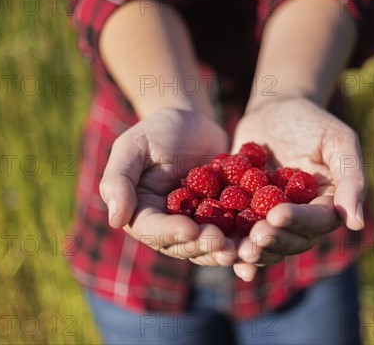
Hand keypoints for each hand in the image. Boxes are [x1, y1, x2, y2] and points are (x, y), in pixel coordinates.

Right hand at [99, 108, 236, 265]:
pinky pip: (233, 234)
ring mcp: (197, 225)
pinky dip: (244, 243)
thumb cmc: (157, 130)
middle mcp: (169, 226)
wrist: (193, 122)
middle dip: (204, 247)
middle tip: (223, 245)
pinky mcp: (223, 219)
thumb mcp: (133, 147)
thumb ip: (119, 180)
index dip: (171, 233)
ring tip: (242, 251)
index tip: (191, 230)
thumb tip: (116, 220)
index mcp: (143, 213)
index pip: (153, 230)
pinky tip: (257, 248)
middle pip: (184, 245)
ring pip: (210, 247)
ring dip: (225, 252)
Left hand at [231, 97, 366, 280]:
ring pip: (267, 244)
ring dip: (254, 251)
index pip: (317, 221)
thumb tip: (355, 222)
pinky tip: (221, 250)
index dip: (298, 221)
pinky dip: (234, 244)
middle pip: (292, 240)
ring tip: (239, 249)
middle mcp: (303, 218)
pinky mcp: (248, 213)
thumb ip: (351, 178)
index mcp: (328, 204)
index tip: (277, 215)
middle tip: (255, 237)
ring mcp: (274, 218)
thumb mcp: (338, 141)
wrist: (275, 109)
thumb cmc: (312, 121)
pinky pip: (242, 234)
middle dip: (274, 240)